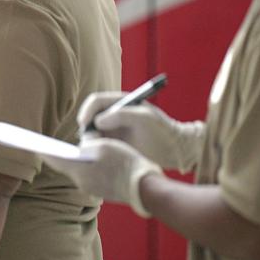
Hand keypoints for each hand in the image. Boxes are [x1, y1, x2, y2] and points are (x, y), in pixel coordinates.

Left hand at [40, 137, 162, 217]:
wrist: (145, 189)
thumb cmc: (126, 163)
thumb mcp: (105, 146)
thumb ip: (87, 144)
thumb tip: (80, 145)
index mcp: (79, 171)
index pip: (55, 159)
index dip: (44, 150)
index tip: (33, 144)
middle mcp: (81, 182)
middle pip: (66, 165)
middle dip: (61, 154)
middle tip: (50, 145)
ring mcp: (91, 189)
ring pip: (78, 170)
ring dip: (77, 160)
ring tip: (75, 150)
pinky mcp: (101, 191)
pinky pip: (89, 176)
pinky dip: (88, 167)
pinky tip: (94, 160)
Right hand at [78, 91, 204, 171]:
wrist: (175, 151)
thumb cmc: (162, 130)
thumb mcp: (145, 118)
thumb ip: (121, 115)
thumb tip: (98, 121)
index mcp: (120, 103)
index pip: (96, 101)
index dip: (87, 110)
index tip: (84, 122)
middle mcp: (113, 116)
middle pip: (90, 118)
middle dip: (86, 129)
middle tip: (90, 142)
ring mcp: (112, 131)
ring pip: (92, 134)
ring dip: (91, 142)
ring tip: (100, 152)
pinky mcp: (114, 146)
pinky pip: (98, 147)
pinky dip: (96, 152)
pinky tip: (104, 158)